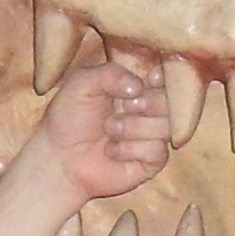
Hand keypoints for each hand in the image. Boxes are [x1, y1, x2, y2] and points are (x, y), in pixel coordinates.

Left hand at [35, 57, 170, 203]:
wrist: (60, 158)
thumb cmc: (69, 119)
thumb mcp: (82, 84)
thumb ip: (110, 74)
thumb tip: (139, 86)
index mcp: (136, 85)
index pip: (166, 75)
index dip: (163, 76)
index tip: (149, 78)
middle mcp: (150, 109)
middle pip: (173, 101)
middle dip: (148, 103)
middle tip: (123, 107)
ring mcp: (153, 135)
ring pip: (166, 126)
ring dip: (133, 127)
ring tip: (109, 130)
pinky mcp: (152, 161)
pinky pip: (157, 151)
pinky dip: (130, 150)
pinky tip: (111, 151)